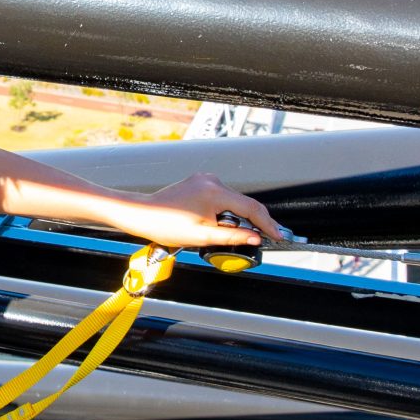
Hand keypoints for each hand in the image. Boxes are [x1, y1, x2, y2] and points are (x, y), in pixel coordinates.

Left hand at [115, 172, 282, 251]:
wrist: (142, 213)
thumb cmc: (165, 224)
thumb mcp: (203, 236)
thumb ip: (233, 236)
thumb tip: (256, 237)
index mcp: (215, 192)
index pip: (252, 208)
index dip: (267, 224)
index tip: (278, 235)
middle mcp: (212, 181)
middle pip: (243, 203)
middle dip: (251, 222)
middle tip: (258, 239)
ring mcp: (205, 180)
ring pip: (231, 201)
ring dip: (233, 218)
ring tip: (217, 234)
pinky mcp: (199, 183)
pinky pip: (220, 198)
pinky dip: (223, 212)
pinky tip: (212, 224)